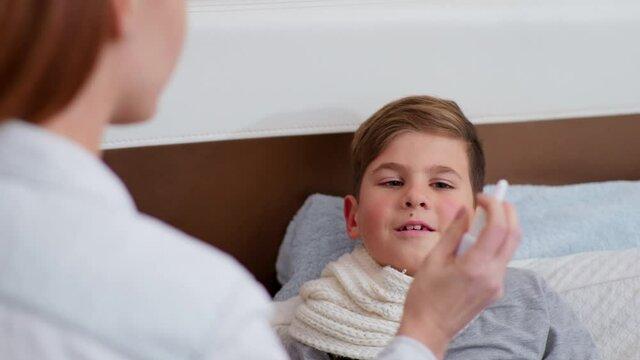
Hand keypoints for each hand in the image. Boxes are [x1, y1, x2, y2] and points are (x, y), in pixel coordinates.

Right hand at [397, 194, 519, 358]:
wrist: (429, 329)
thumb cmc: (425, 296)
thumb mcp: (433, 259)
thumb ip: (453, 232)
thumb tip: (465, 210)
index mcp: (476, 266)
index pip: (499, 227)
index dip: (494, 205)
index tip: (482, 197)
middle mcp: (493, 275)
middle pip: (514, 235)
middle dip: (507, 211)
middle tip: (492, 200)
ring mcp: (497, 284)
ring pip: (510, 247)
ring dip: (501, 227)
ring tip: (479, 220)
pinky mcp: (495, 290)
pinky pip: (501, 260)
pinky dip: (494, 244)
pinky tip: (475, 243)